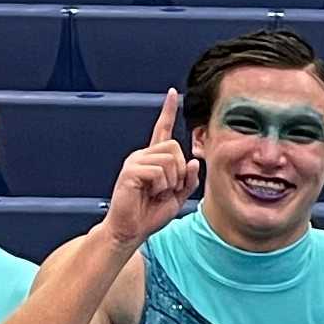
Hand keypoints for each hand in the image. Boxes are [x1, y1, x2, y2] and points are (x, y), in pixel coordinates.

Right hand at [104, 88, 199, 250]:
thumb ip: (188, 180)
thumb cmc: (150, 213)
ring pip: (169, 160)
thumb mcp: (178, 197)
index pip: (162, 130)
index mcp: (153, 158)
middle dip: (179, 172)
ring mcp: (135, 162)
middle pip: (175, 147)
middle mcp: (142, 155)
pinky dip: (161, 186)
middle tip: (165, 189)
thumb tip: (192, 161)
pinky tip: (149, 193)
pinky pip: (159, 172)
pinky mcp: (130, 171)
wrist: (131, 229)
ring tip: (156, 192)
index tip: (173, 93)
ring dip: (170, 182)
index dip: (168, 111)